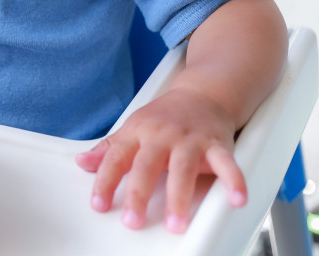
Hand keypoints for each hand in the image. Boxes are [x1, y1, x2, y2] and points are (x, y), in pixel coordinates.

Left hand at [74, 87, 246, 233]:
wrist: (202, 94)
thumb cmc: (164, 117)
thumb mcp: (133, 128)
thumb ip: (109, 149)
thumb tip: (81, 163)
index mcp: (139, 132)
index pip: (116, 158)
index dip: (105, 181)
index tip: (98, 205)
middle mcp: (163, 135)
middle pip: (147, 165)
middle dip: (139, 194)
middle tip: (133, 222)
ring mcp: (190, 140)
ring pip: (183, 168)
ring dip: (180, 197)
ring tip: (176, 224)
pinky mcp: (217, 144)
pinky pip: (227, 163)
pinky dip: (233, 181)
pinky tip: (236, 199)